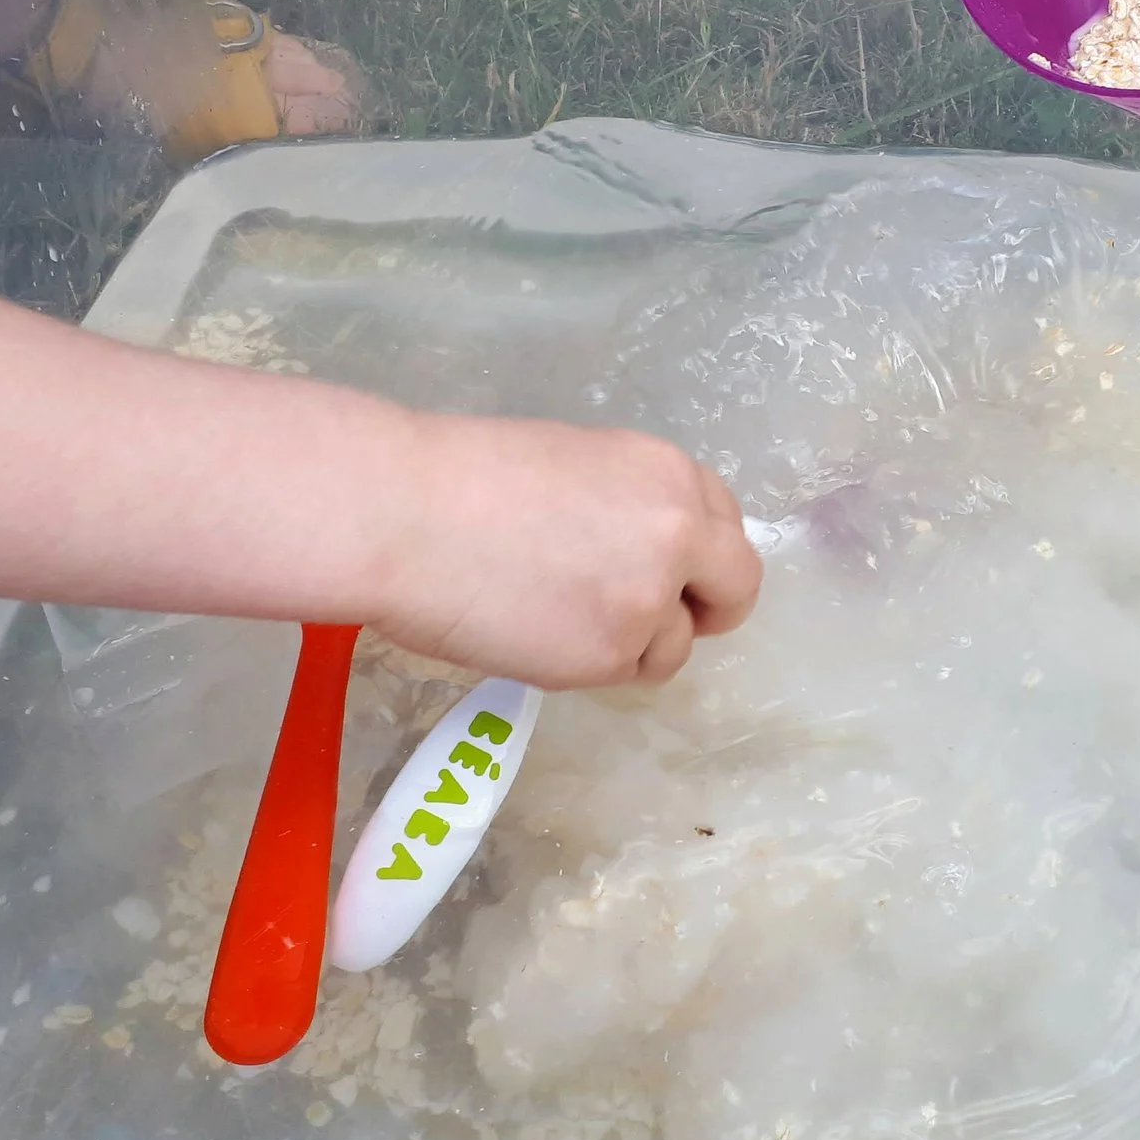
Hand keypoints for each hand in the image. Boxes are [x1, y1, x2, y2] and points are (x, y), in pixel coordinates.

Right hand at [373, 416, 760, 689]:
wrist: (403, 516)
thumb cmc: (463, 478)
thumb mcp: (574, 467)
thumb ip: (626, 509)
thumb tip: (638, 553)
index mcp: (667, 474)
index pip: (723, 524)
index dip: (698, 554)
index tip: (671, 570)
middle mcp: (678, 535)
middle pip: (736, 588)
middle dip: (705, 609)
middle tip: (656, 620)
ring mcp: (649, 600)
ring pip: (673, 645)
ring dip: (632, 643)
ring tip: (555, 621)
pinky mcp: (610, 656)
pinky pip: (620, 672)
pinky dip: (585, 665)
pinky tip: (531, 635)